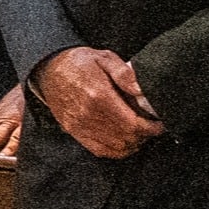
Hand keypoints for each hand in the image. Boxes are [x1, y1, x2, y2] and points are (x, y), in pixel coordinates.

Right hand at [35, 47, 164, 159]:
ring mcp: (79, 126)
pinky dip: (116, 150)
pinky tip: (123, 140)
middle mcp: (88, 115)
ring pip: (115, 148)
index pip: (132, 124)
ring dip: (132, 144)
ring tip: (139, 133)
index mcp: (98, 95)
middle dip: (144, 136)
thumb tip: (142, 91)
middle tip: (152, 127)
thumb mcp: (104, 57)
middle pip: (126, 138)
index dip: (151, 128)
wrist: (49, 69)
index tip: (160, 124)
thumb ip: (125, 74)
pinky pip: (100, 150)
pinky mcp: (74, 131)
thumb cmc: (79, 62)